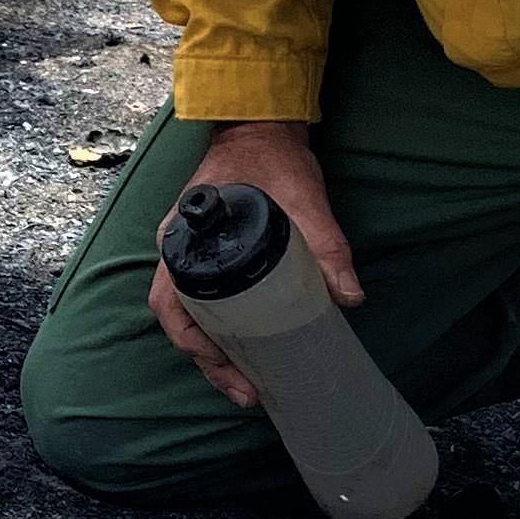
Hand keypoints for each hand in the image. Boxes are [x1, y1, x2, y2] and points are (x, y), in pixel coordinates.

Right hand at [149, 118, 359, 409]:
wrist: (260, 125)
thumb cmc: (270, 155)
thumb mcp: (302, 195)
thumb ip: (324, 243)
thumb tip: (349, 296)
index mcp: (184, 237)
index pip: (169, 303)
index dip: (192, 342)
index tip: (225, 366)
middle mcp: (177, 250)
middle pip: (178, 321)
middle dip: (208, 363)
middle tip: (246, 393)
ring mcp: (190, 254)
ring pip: (189, 317)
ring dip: (214, 353)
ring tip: (249, 386)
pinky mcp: (209, 256)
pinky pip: (204, 303)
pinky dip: (221, 332)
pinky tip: (248, 351)